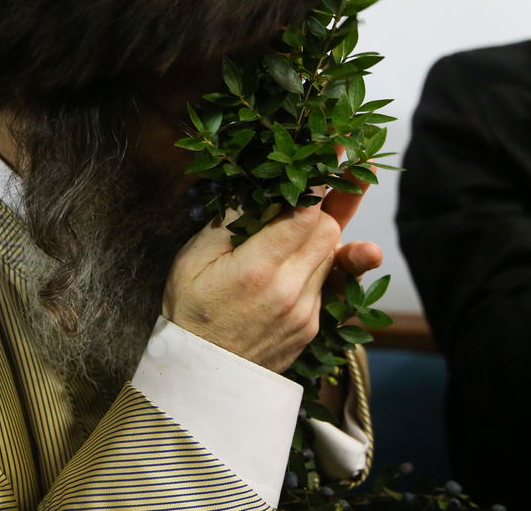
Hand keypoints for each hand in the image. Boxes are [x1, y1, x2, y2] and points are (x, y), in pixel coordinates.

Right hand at [162, 181, 374, 372]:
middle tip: (341, 163)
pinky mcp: (312, 326)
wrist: (201, 381)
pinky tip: (310, 242)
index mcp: (257, 271)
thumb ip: (228, 221)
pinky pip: (327, 281)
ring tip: (338, 191)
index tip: (334, 149)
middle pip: (328, 230)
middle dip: (332, 198)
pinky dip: (322, 258)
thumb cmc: (189, 314)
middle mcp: (290, 292)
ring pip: (332, 254)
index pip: (305, 214)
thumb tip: (257, 185)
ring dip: (328, 225)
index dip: (322, 179)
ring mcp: (306, 313)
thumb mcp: (193, 260)